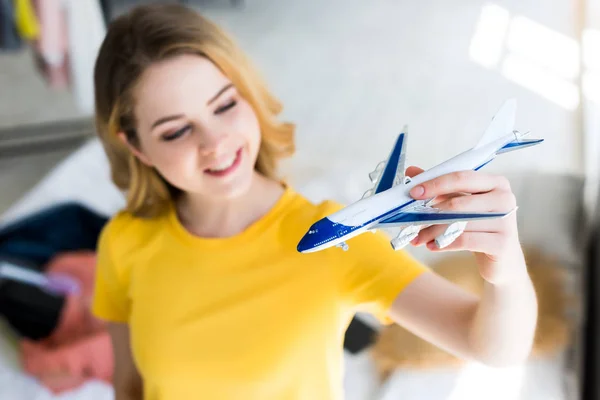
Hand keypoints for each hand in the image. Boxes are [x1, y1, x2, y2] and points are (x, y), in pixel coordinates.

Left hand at [405, 166, 524, 283]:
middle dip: (430, 212)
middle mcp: (505, 198)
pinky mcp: (502, 243)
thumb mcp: (460, 202)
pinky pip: (465, 241)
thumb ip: (439, 187)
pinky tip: (432, 246)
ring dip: (432, 232)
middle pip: (458, 202)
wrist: (502, 255)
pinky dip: (444, 244)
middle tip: (410, 219)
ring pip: (458, 224)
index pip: (461, 178)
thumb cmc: (479, 224)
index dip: (435, 184)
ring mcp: (506, 221)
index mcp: (495, 182)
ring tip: (418, 238)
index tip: (413, 192)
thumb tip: (412, 171)